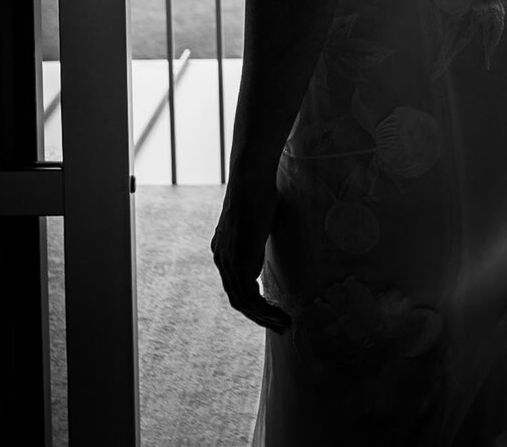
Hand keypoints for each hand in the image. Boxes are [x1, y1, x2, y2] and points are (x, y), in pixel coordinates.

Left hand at [211, 168, 290, 333]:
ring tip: (284, 324)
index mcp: (224, 250)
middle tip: (279, 325)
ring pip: (243, 302)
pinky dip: (264, 309)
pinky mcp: (238, 262)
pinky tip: (279, 313)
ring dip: (264, 317)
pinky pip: (249, 296)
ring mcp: (227, 262)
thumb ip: (260, 238)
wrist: (251, 180)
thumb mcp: (260, 222)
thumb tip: (272, 241)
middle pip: (237, 298)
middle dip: (259, 315)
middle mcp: (222, 259)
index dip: (253, 301)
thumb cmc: (260, 192)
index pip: (236, 284)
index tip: (271, 310)